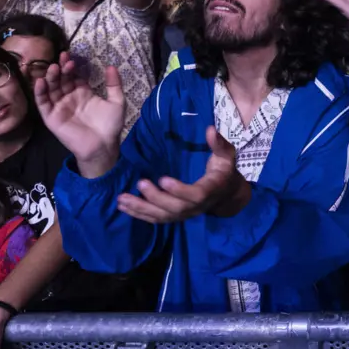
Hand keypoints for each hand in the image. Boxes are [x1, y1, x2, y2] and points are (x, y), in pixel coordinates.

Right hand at [34, 54, 124, 168]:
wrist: (103, 146)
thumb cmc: (110, 125)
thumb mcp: (117, 102)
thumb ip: (114, 85)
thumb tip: (111, 66)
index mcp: (83, 92)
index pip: (73, 75)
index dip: (72, 66)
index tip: (71, 56)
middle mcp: (69, 97)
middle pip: (61, 79)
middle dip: (62, 68)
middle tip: (64, 58)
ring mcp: (59, 107)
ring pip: (51, 89)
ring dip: (51, 77)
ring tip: (54, 67)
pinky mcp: (51, 117)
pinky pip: (43, 104)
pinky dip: (40, 93)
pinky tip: (41, 82)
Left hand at [116, 127, 244, 222]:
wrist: (226, 194)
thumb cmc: (224, 170)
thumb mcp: (226, 156)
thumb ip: (218, 144)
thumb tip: (210, 129)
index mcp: (210, 189)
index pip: (195, 194)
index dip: (179, 190)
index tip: (163, 179)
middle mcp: (197, 206)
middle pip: (175, 208)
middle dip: (156, 198)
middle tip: (140, 183)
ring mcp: (185, 213)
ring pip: (162, 216)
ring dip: (141, 208)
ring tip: (122, 199)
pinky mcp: (175, 216)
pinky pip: (156, 219)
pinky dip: (139, 214)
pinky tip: (124, 207)